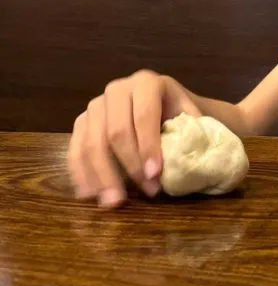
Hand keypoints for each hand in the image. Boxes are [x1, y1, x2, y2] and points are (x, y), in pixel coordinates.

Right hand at [68, 71, 200, 208]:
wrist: (171, 106)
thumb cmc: (184, 115)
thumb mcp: (194, 116)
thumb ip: (194, 132)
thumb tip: (191, 160)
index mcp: (147, 83)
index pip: (144, 116)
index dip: (148, 147)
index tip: (156, 175)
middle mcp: (117, 89)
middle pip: (115, 131)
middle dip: (129, 166)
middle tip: (145, 192)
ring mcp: (96, 105)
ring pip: (91, 143)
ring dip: (101, 176)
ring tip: (113, 202)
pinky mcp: (82, 122)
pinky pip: (75, 150)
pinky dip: (81, 174)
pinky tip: (90, 194)